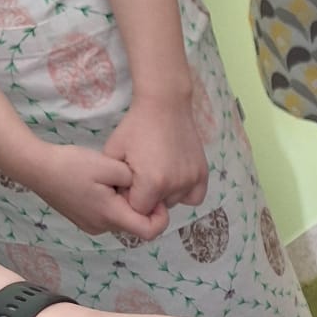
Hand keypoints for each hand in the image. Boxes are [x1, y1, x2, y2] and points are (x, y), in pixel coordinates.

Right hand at [28, 142, 166, 240]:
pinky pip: (108, 216)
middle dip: (141, 206)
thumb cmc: (72, 165)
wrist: (36, 167)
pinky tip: (102, 185)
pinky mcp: (83, 220)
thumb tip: (143, 189)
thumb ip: (133, 179)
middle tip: (134, 182)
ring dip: (126, 204)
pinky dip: (113, 204)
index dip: (160, 217)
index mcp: (111, 216)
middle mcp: (102, 227)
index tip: (157, 197)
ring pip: (121, 219)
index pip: (150, 232)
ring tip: (115, 181)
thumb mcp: (109, 165)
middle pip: (135, 225)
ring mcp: (91, 226)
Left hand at [104, 92, 208, 215]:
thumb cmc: (135, 127)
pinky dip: (184, 193)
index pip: (138, 211)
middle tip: (142, 174)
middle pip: (157, 208)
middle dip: (147, 197)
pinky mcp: (202, 173)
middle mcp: (175, 186)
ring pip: (174, 202)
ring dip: (165, 194)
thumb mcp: (114, 153)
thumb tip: (122, 200)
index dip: (130, 198)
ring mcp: (191, 180)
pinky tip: (175, 179)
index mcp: (152, 183)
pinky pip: (194, 197)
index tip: (128, 183)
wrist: (164, 104)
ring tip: (158, 172)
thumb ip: (115, 182)